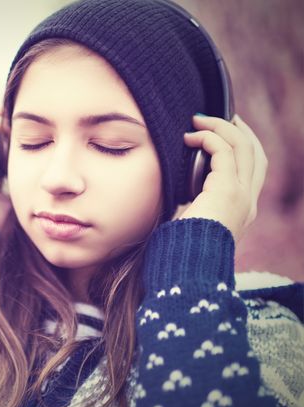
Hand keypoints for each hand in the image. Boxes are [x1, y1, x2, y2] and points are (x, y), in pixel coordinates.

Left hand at [178, 114, 267, 242]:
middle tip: (218, 116)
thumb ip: (191, 203)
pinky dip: (208, 138)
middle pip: (255, 154)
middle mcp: (248, 202)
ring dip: (221, 127)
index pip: (252, 170)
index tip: (220, 133)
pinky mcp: (227, 191)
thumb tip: (174, 186)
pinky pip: (223, 152)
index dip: (240, 147)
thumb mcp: (189, 222)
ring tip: (199, 119)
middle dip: (238, 130)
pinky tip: (190, 136)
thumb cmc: (179, 249)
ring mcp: (242, 196)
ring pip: (243, 147)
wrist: (186, 267)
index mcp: (241, 211)